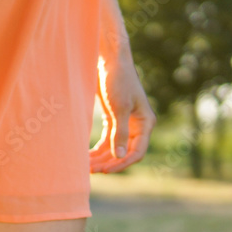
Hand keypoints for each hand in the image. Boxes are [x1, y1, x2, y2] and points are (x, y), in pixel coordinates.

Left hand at [89, 54, 155, 173]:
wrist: (110, 60)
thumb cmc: (118, 80)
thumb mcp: (119, 108)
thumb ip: (120, 133)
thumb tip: (120, 156)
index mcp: (145, 123)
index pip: (137, 152)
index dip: (122, 163)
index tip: (106, 170)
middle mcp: (137, 126)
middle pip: (124, 153)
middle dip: (108, 162)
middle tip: (91, 170)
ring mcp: (125, 124)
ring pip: (113, 149)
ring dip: (101, 158)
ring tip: (85, 166)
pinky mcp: (113, 120)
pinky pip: (106, 141)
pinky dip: (97, 149)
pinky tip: (86, 156)